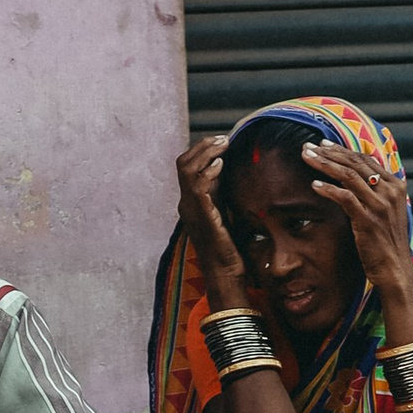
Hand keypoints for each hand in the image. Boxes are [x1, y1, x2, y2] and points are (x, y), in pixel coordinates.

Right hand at [175, 132, 247, 302]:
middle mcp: (186, 203)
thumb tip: (228, 170)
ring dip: (206, 153)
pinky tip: (221, 165)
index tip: (222, 141)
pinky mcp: (201, 216)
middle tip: (223, 139)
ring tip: (223, 145)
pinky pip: (197, 187)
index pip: (186, 166)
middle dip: (203, 146)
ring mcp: (191, 210)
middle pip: (183, 163)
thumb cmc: (228, 248)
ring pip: (187, 170)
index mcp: (191, 202)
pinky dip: (208, 172)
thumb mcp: (224, 212)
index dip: (202, 150)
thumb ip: (221, 193)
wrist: (225, 273)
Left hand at [294, 134, 412, 310]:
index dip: (343, 150)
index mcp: (396, 186)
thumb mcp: (386, 213)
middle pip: (355, 163)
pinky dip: (328, 188)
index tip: (323, 145)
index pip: (366, 160)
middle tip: (308, 146)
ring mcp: (380, 205)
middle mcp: (390, 191)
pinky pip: (345, 197)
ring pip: (348, 175)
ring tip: (306, 158)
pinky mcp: (368, 219)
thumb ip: (375, 194)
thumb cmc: (386, 243)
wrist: (395, 270)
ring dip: (324, 164)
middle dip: (329, 152)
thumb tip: (357, 179)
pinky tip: (314, 185)